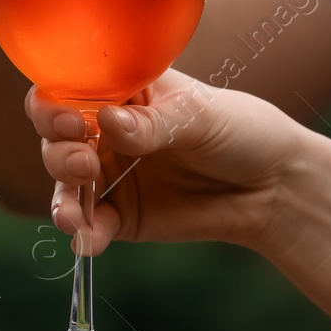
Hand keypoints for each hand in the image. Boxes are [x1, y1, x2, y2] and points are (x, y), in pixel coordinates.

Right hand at [26, 70, 313, 256]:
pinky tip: (86, 241)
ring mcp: (109, 174)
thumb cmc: (241, 131)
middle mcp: (105, 131)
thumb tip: (108, 121)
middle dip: (58, 151)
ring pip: (64, 183)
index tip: (72, 120)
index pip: (69, 89)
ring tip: (74, 213)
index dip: (56, 103)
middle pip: (55, 137)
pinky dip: (83, 234)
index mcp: (120, 91)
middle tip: (84, 162)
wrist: (274, 186)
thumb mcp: (200, 115)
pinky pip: (90, 225)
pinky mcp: (120, 216)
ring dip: (63, 197)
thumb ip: (153, 122)